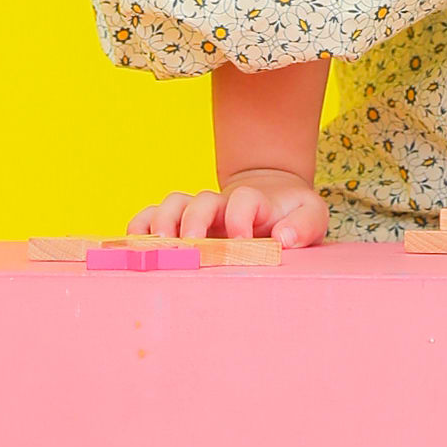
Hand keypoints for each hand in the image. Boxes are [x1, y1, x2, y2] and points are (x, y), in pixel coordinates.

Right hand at [130, 166, 329, 247]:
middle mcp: (221, 203)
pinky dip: (139, 226)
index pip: (244, 200)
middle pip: (200, 200)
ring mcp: (197, 211)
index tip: (243, 241)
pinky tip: (135, 244)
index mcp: (254, 201)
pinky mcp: (179, 222)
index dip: (241, 217)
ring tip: (162, 248)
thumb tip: (284, 239)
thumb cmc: (291, 213)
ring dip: (163, 223)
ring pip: (173, 204)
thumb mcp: (311, 215)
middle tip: (192, 246)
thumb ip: (304, 225)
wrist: (271, 198)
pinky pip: (151, 217)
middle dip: (193, 221)